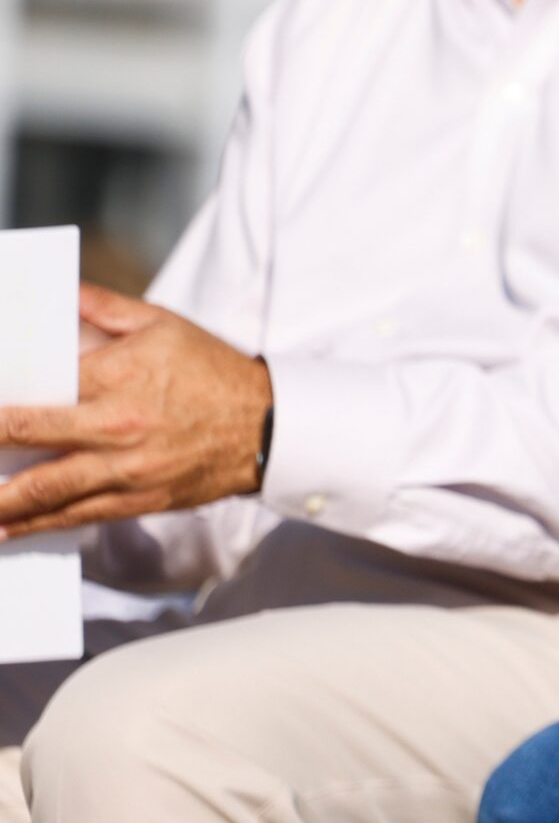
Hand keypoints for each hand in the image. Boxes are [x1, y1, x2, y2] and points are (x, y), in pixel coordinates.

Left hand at [0, 286, 272, 537]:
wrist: (267, 425)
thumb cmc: (213, 370)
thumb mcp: (162, 325)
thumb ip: (103, 307)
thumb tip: (57, 293)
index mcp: (118, 376)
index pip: (35, 388)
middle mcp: (115, 425)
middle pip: (24, 438)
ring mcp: (124, 469)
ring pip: (42, 490)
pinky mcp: (135, 499)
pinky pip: (74, 516)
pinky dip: (33, 525)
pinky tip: (5, 529)